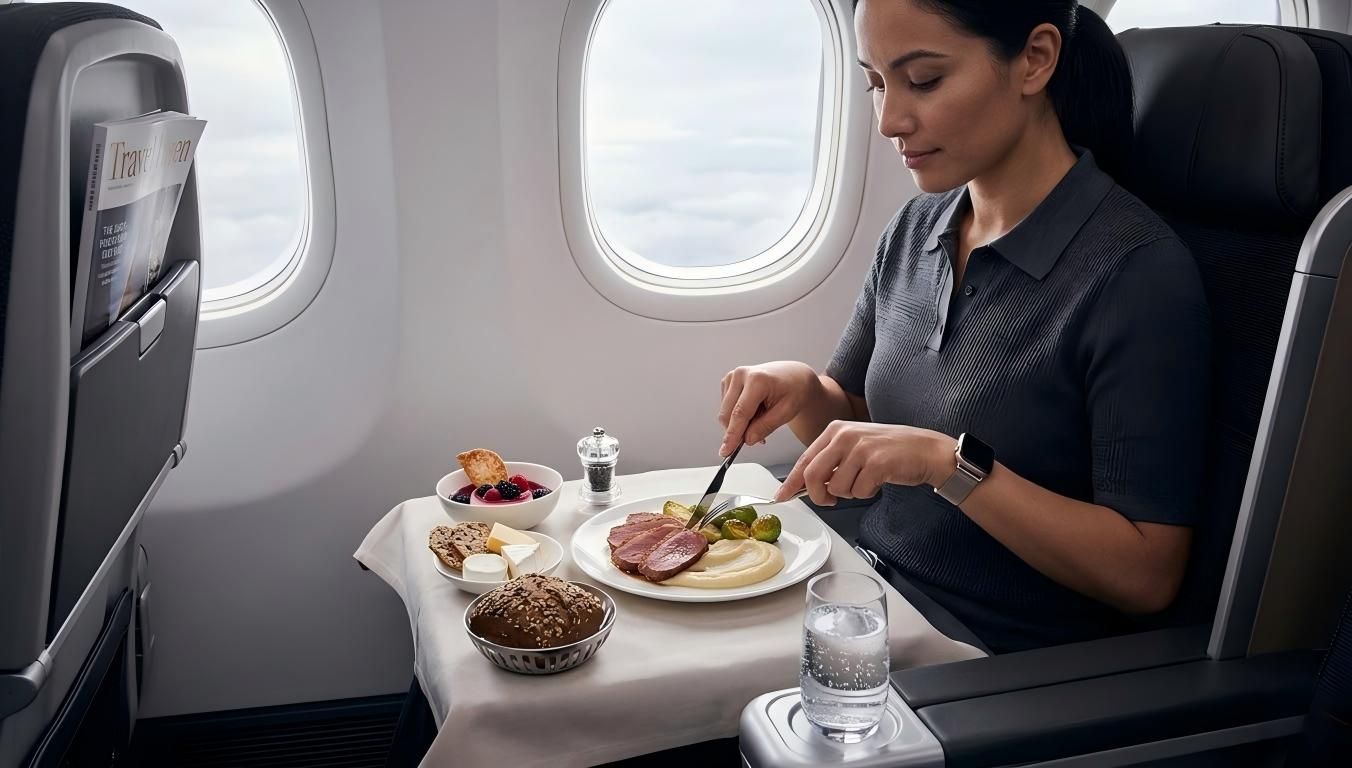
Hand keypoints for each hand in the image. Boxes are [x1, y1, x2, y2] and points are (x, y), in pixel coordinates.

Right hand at [718, 362, 820, 456]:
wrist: (793, 376)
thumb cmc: (793, 390)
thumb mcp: (786, 412)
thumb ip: (766, 426)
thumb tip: (747, 439)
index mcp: (757, 379)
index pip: (740, 413)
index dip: (732, 435)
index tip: (726, 451)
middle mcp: (741, 374)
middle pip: (728, 415)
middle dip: (739, 431)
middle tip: (758, 436)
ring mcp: (732, 377)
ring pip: (725, 413)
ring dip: (739, 423)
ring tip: (761, 417)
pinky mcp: (728, 382)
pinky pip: (726, 408)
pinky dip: (737, 416)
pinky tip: (754, 411)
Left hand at [776, 421, 954, 504]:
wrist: (926, 450)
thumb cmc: (890, 451)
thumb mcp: (854, 447)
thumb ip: (830, 462)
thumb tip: (805, 485)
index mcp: (835, 430)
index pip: (804, 460)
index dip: (791, 482)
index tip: (782, 496)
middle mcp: (844, 435)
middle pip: (813, 476)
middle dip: (819, 496)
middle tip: (831, 500)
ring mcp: (860, 448)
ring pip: (836, 488)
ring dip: (849, 493)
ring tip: (865, 481)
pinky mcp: (876, 463)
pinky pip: (858, 492)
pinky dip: (866, 493)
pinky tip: (878, 480)